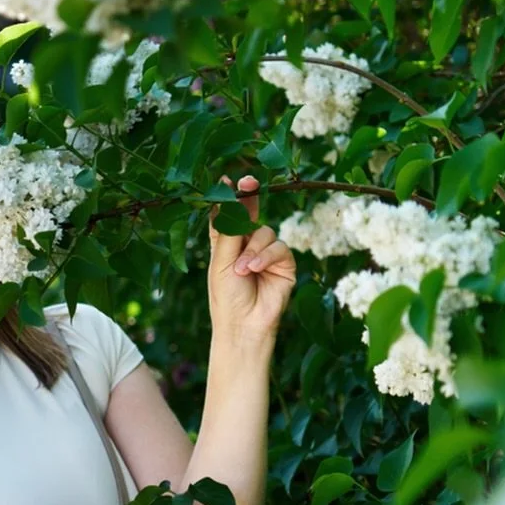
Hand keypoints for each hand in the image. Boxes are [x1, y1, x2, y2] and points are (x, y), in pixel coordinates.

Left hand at [208, 175, 295, 342]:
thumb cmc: (225, 296)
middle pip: (249, 213)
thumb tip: (229, 195)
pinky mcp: (284, 264)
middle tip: (248, 183)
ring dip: (253, 249)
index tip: (227, 180)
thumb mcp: (220, 260)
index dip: (229, 198)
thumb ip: (227, 228)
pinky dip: (266, 256)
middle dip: (249, 198)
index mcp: (226, 244)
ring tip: (242, 270)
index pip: (227, 215)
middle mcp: (246, 245)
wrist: (244, 324)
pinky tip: (255, 270)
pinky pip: (279, 247)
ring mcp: (266, 254)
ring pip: (265, 231)